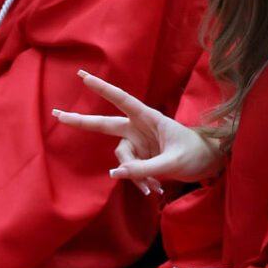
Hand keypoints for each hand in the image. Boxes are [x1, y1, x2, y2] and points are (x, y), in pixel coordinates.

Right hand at [52, 70, 222, 195]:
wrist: (210, 163)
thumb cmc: (196, 154)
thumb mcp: (173, 162)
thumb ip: (144, 168)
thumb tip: (115, 173)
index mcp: (150, 119)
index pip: (122, 100)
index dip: (102, 88)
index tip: (84, 76)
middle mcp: (140, 129)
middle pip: (106, 124)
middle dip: (82, 121)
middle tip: (56, 114)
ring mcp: (140, 144)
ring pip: (121, 158)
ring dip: (133, 174)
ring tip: (154, 186)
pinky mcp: (141, 158)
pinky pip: (130, 171)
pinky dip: (139, 181)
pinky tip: (154, 190)